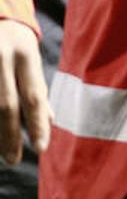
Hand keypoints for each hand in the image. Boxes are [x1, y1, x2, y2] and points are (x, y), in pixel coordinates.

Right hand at [0, 19, 50, 164]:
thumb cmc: (11, 38)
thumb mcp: (29, 57)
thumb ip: (36, 87)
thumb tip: (49, 121)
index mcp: (24, 54)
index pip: (33, 96)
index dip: (37, 125)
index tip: (40, 149)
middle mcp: (0, 54)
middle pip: (5, 104)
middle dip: (10, 135)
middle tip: (13, 160)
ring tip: (1, 151)